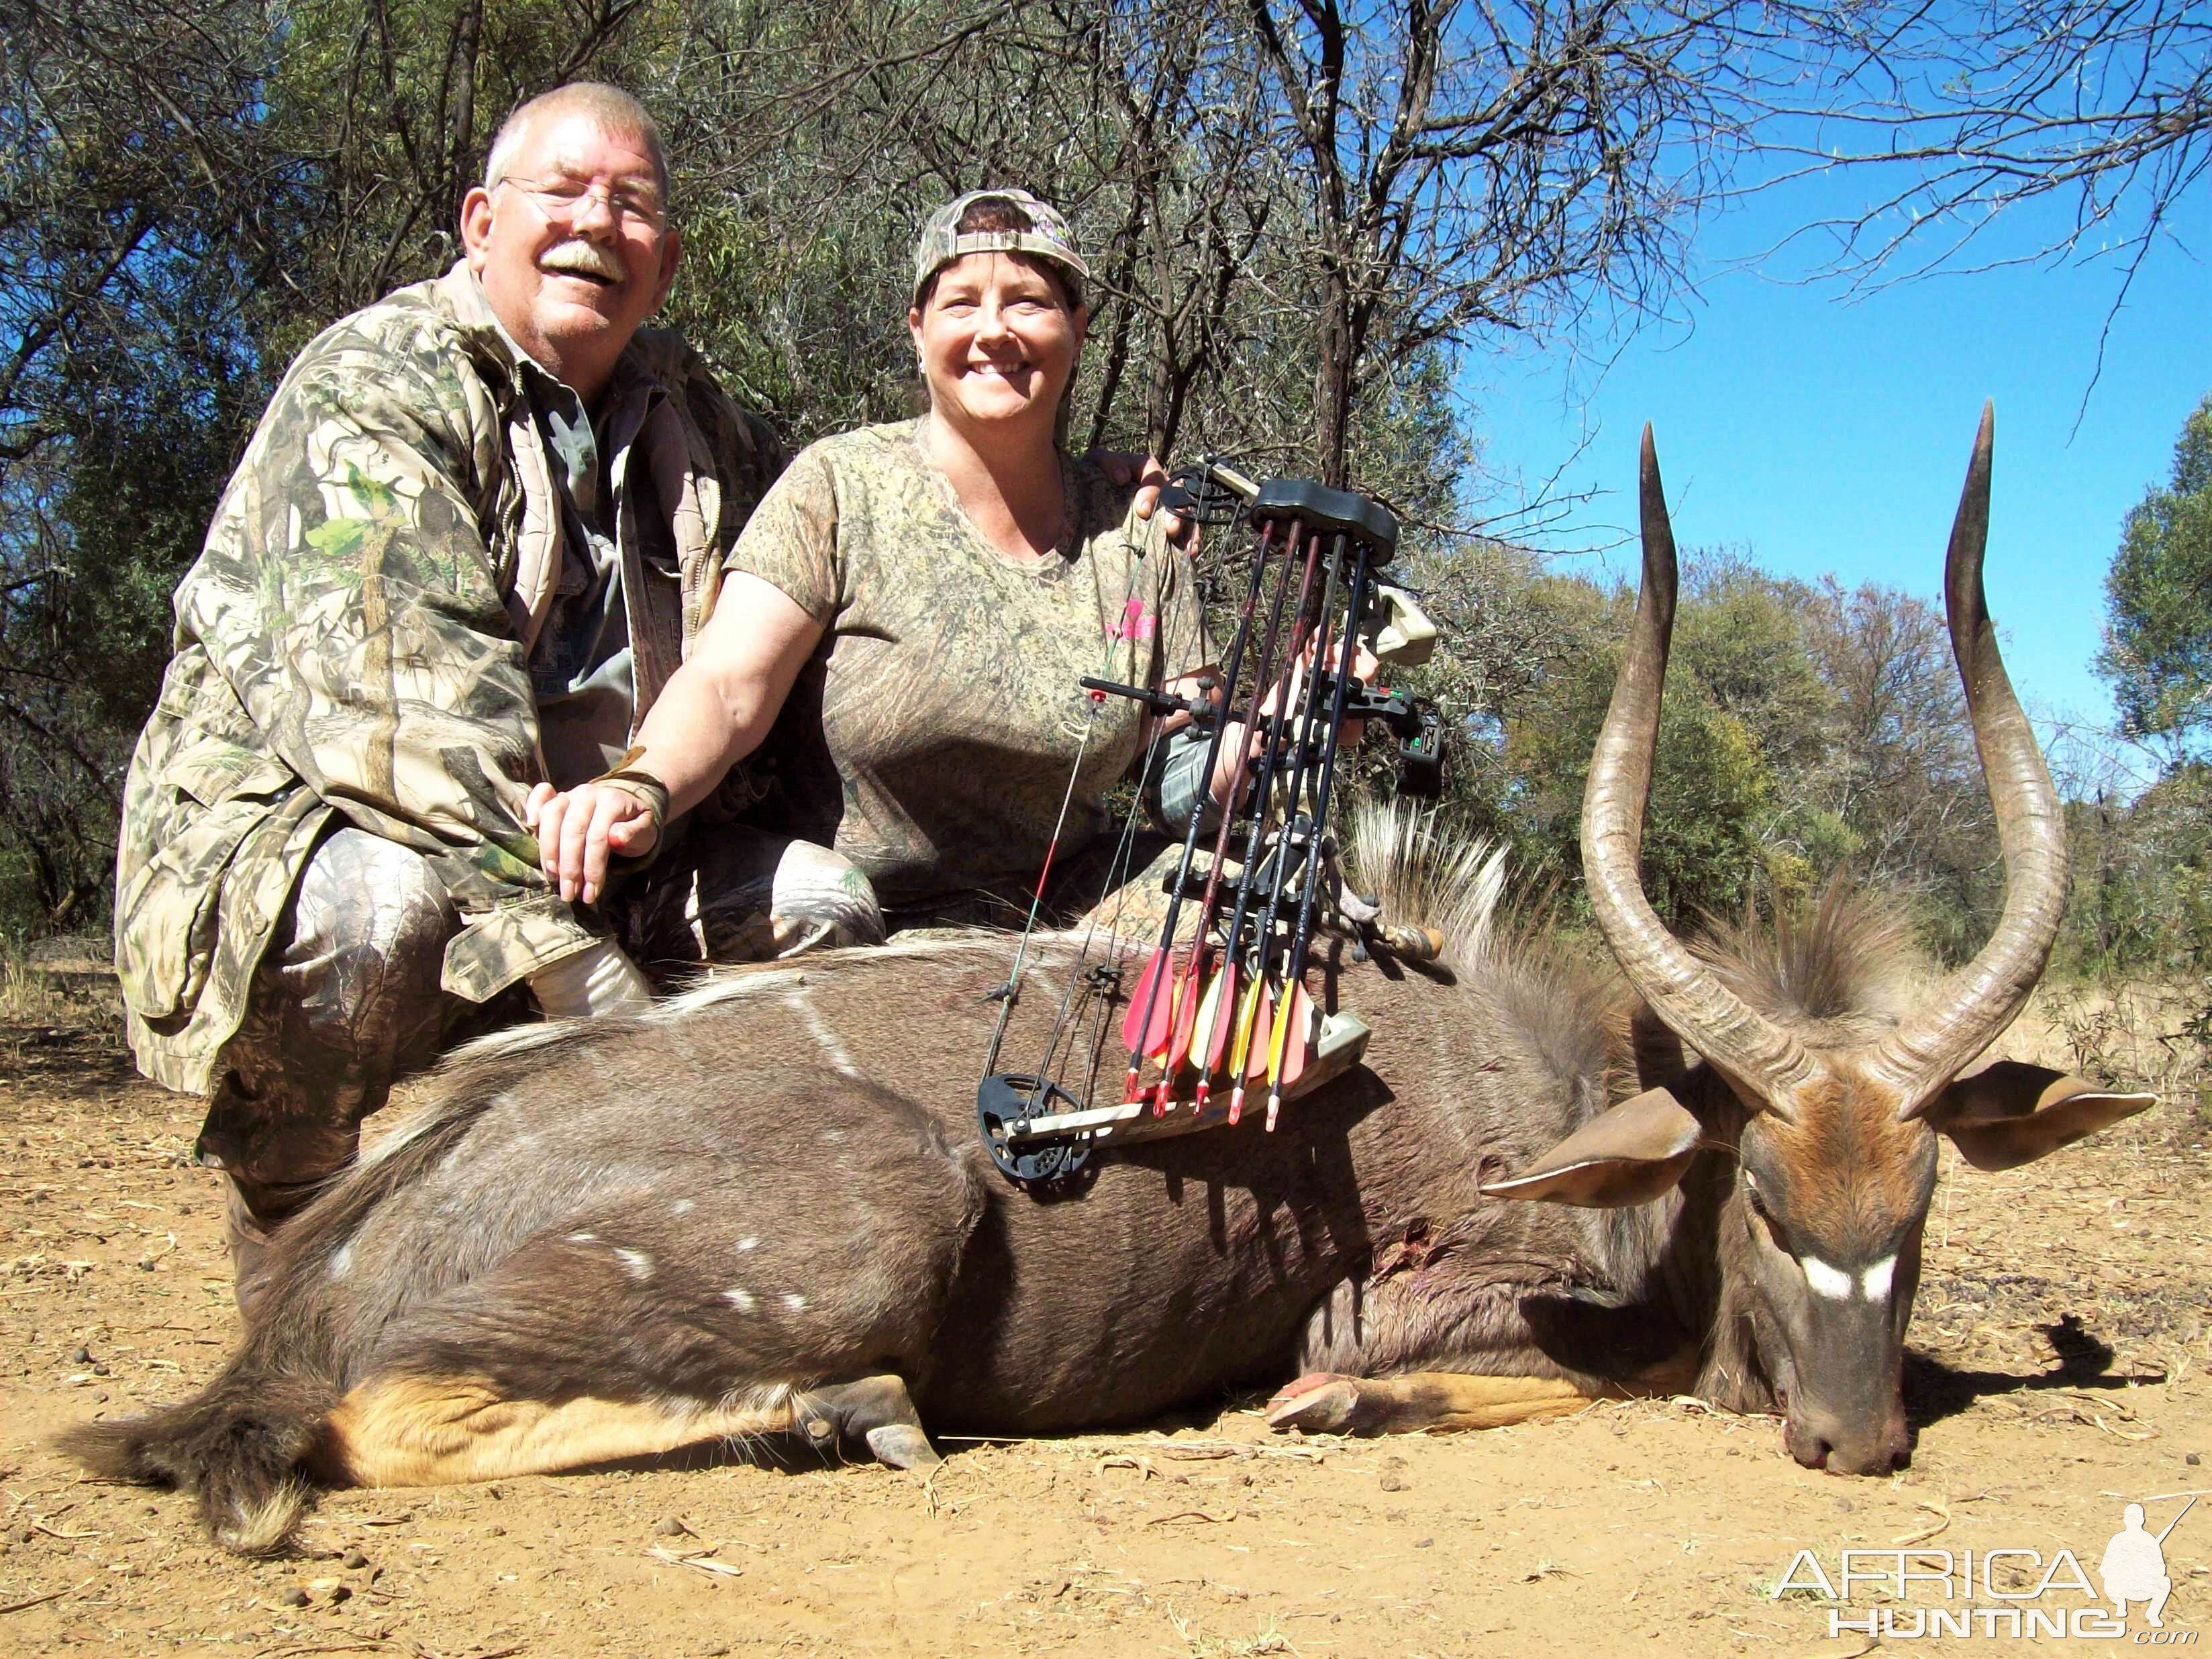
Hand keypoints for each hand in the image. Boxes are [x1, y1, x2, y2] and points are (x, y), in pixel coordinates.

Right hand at [524, 780, 661, 906]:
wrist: (627, 808)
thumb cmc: (634, 825)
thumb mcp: (645, 832)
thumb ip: (634, 833)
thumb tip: (617, 838)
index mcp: (612, 800)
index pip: (597, 837)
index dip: (592, 867)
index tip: (590, 893)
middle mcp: (588, 794)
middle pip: (572, 831)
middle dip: (569, 866)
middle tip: (569, 893)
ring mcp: (570, 794)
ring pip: (552, 817)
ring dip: (548, 850)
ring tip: (553, 877)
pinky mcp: (558, 797)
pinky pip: (541, 795)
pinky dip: (533, 806)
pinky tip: (531, 825)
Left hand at [1087, 448, 1194, 548]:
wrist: (1088, 498)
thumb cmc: (1095, 477)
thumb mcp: (1096, 464)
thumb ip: (1110, 464)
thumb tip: (1123, 478)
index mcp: (1142, 468)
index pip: (1152, 473)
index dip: (1151, 491)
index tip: (1142, 511)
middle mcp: (1158, 484)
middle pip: (1175, 494)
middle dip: (1175, 512)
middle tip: (1170, 529)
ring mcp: (1165, 504)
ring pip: (1184, 512)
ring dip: (1187, 527)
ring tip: (1185, 544)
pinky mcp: (1166, 524)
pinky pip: (1185, 530)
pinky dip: (1189, 541)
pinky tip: (1190, 552)